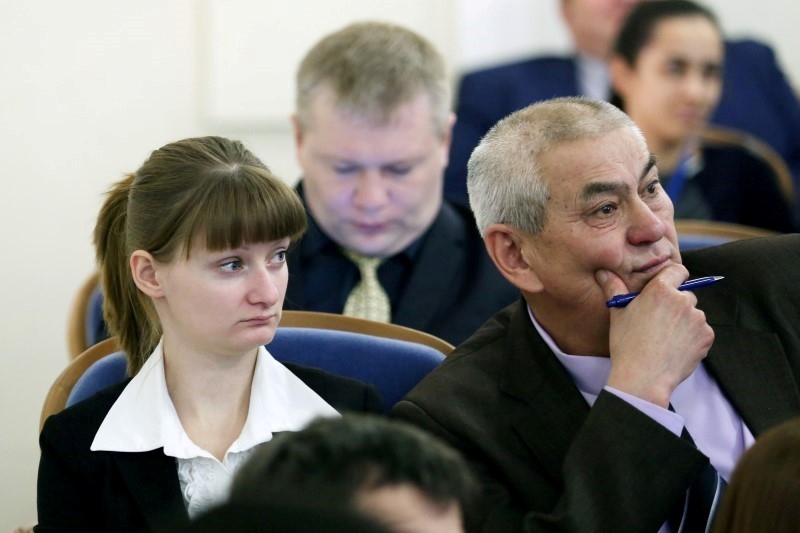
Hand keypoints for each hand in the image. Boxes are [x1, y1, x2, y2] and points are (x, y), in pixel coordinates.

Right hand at [597, 265, 713, 406]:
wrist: (644, 378)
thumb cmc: (627, 344)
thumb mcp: (617, 314)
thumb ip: (614, 288)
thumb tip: (603, 271)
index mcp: (660, 290)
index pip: (677, 270)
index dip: (671, 278)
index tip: (665, 289)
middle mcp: (683, 300)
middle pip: (684, 294)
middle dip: (675, 304)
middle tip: (659, 321)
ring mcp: (698, 318)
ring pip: (693, 314)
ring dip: (684, 321)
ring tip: (666, 338)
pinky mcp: (707, 336)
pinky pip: (701, 331)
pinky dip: (692, 338)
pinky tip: (676, 348)